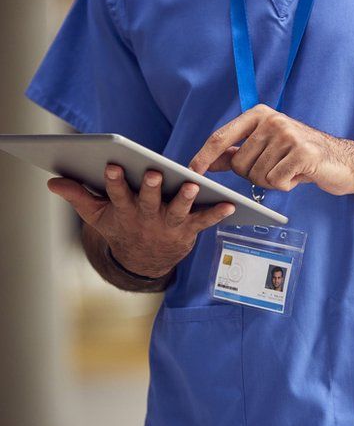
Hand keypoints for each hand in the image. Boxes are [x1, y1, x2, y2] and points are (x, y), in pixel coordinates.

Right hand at [47, 165, 235, 277]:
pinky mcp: (189, 230)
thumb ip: (78, 196)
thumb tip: (52, 181)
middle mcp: (147, 217)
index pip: (117, 193)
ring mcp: (169, 224)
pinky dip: (217, 214)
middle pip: (148, 201)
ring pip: (177, 210)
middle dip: (150, 188)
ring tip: (191, 186)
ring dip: (185, 199)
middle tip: (153, 173)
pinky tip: (230, 204)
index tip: (113, 165)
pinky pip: (204, 221)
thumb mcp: (97, 215)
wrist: (144, 260)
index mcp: (124, 210)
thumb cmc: (122, 227)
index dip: (115, 181)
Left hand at [189, 104, 353, 195]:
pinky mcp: (303, 153)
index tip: (191, 172)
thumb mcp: (266, 148)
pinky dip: (285, 185)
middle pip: (239, 163)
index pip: (221, 137)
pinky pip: (276, 181)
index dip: (204, 156)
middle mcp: (273, 120)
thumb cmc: (301, 155)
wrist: (343, 162)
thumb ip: (236, 152)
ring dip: (271, 181)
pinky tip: (298, 176)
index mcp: (260, 114)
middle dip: (253, 175)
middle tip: (276, 169)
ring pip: (257, 175)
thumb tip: (206, 161)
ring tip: (289, 170)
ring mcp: (289, 135)